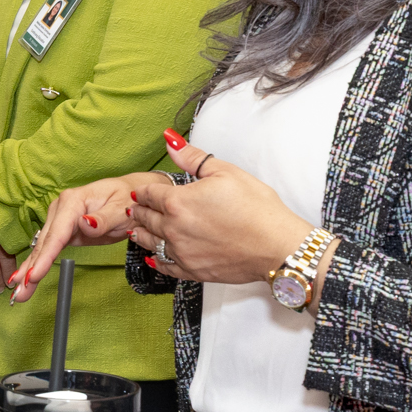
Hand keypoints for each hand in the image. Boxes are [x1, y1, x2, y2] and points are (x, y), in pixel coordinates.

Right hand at [7, 171, 168, 298]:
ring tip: (18, 292)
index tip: (34, 276)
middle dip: (31, 269)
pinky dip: (37, 264)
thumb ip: (102, 219)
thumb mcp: (121, 210)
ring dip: (29, 270)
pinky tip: (26, 278)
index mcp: (73, 201)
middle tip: (19, 292)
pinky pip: (47, 249)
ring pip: (42, 248)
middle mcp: (60, 208)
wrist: (129, 195)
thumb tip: (84, 224)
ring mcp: (59, 219)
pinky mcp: (62, 229)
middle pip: (44, 243)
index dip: (45, 257)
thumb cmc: (127, 200)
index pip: (57, 233)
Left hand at [125, 140, 311, 286]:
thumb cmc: (257, 209)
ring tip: (136, 230)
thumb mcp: (226, 172)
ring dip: (141, 234)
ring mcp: (182, 252)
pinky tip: (152, 258)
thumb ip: (192, 158)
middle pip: (147, 218)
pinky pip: (165, 266)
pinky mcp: (192, 271)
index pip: (150, 194)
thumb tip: (171, 141)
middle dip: (140, 211)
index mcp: (178, 202)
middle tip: (135, 209)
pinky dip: (155, 260)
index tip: (140, 191)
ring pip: (151, 242)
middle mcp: (174, 229)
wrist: (276, 245)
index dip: (143, 191)